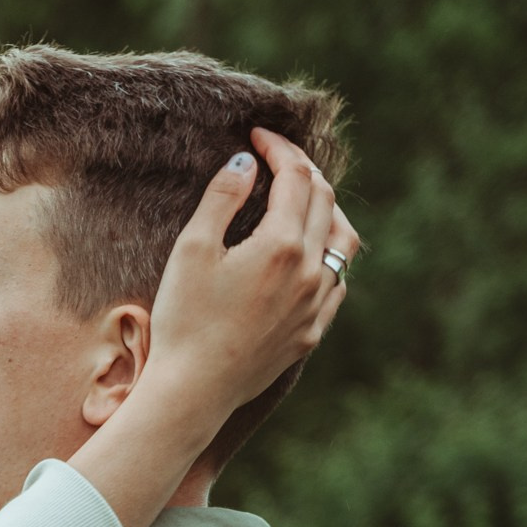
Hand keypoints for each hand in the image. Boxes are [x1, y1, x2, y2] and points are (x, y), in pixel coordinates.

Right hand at [141, 125, 360, 419]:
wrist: (194, 391)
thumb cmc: (184, 320)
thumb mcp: (193, 250)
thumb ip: (223, 198)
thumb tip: (247, 160)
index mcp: (281, 245)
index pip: (295, 177)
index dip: (279, 148)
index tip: (258, 135)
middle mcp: (310, 271)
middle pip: (324, 200)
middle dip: (302, 170)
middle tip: (276, 158)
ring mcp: (316, 305)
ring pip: (342, 241)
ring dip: (327, 210)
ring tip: (304, 199)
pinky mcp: (312, 333)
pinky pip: (337, 282)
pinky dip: (328, 255)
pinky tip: (309, 254)